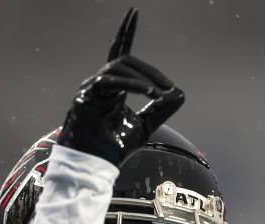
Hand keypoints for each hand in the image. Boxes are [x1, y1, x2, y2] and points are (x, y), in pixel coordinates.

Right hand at [57, 7, 184, 165]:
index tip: (134, 12)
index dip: (126, 32)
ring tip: (158, 94)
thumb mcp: (145, 126)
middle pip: (124, 60)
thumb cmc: (113, 149)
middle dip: (150, 71)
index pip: (119, 54)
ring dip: (142, 79)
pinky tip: (146, 93)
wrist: (95, 168)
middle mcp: (98, 85)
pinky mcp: (84, 98)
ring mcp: (89, 90)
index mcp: (111, 89)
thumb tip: (180, 93)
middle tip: (167, 88)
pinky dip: (130, 85)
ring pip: (117, 68)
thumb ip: (160, 109)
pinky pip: (107, 82)